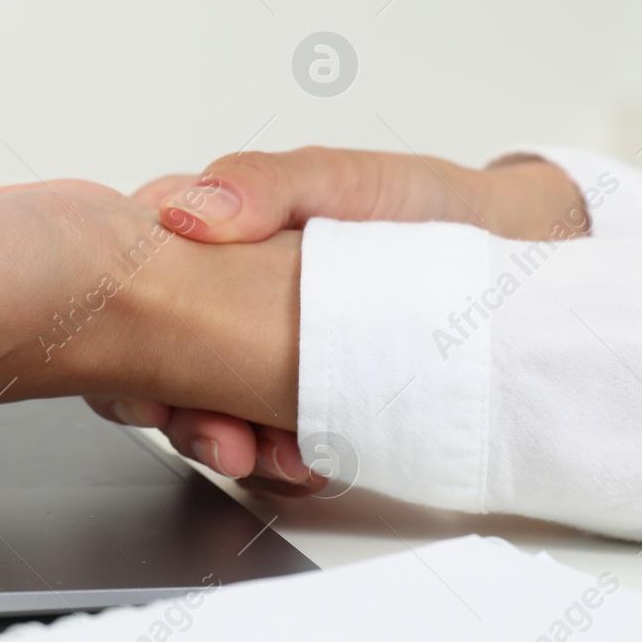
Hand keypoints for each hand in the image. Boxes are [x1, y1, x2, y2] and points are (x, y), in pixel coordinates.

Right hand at [87, 147, 586, 490]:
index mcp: (221, 240)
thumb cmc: (427, 209)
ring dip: (230, 446)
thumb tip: (188, 212)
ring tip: (281, 457)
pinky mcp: (308, 399)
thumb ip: (265, 184)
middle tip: (222, 441)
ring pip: (210, 412)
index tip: (148, 392)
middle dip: (182, 417)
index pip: (137, 288)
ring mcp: (268, 355)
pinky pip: (267, 441)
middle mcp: (233, 300)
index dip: (126, 345)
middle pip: (163, 368)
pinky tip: (311, 460)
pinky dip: (280, 460)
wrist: (515, 262)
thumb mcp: (345, 181)